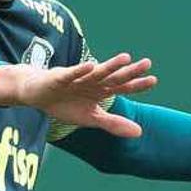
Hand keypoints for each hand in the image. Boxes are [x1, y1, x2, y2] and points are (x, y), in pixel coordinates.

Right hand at [0, 52, 158, 137]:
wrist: (36, 95)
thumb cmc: (65, 104)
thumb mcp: (91, 118)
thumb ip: (113, 123)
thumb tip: (140, 132)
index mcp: (101, 90)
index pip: (122, 86)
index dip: (137, 84)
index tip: (154, 80)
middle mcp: (92, 81)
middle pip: (113, 76)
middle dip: (129, 71)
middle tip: (147, 63)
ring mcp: (77, 78)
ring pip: (96, 72)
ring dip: (110, 66)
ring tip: (126, 58)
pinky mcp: (60, 78)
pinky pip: (72, 73)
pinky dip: (80, 70)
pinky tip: (91, 65)